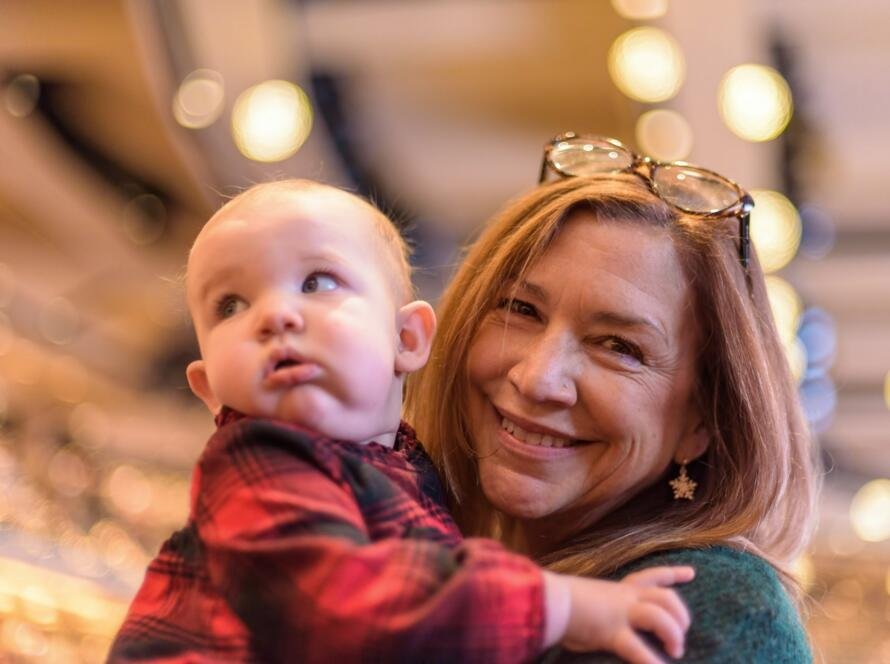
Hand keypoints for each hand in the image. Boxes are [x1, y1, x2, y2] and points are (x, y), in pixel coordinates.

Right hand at [549, 566, 693, 662]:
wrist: (546, 601)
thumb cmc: (558, 600)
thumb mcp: (587, 601)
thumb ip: (599, 608)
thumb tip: (601, 619)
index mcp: (618, 589)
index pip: (650, 577)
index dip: (673, 574)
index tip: (690, 573)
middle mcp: (623, 598)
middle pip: (665, 596)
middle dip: (680, 614)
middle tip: (683, 632)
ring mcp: (619, 613)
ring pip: (659, 616)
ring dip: (672, 634)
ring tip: (675, 652)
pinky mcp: (611, 633)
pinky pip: (638, 651)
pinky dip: (651, 663)